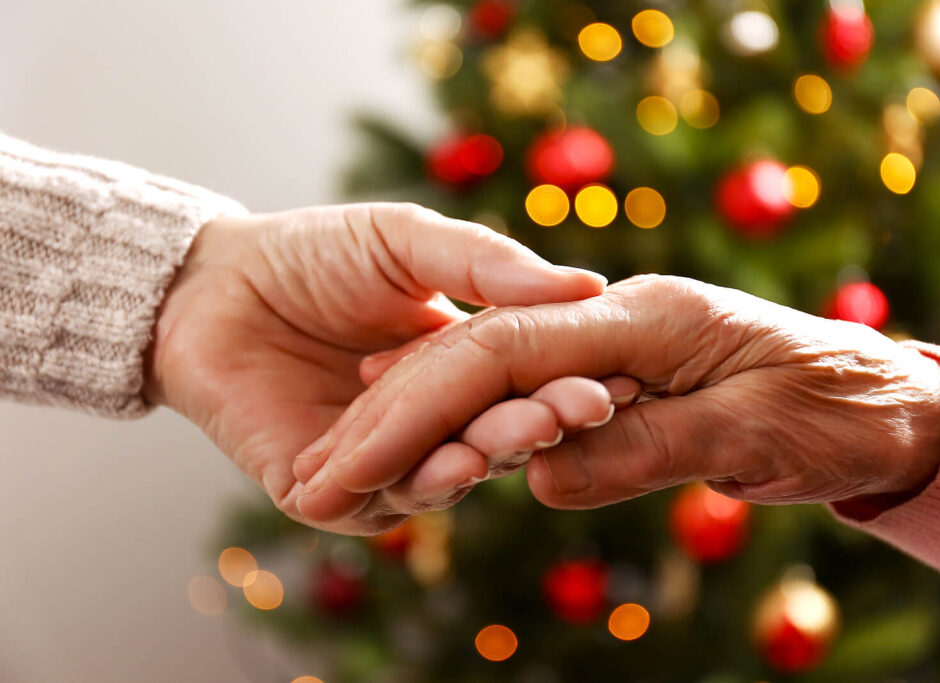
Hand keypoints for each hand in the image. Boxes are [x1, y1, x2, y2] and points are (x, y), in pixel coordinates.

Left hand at [144, 203, 610, 533]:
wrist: (208, 283)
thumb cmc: (312, 254)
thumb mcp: (410, 241)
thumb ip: (488, 264)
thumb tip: (589, 286)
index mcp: (453, 370)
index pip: (518, 389)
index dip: (561, 383)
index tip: (609, 372)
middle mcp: (422, 424)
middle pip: (491, 438)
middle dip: (536, 423)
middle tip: (582, 407)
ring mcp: (374, 461)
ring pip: (443, 476)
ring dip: (488, 456)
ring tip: (525, 432)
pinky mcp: (320, 491)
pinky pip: (375, 501)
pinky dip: (415, 485)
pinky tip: (452, 463)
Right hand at [316, 275, 939, 512]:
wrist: (883, 399)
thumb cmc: (836, 408)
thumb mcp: (756, 431)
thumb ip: (648, 444)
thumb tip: (548, 475)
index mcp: (642, 317)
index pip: (501, 354)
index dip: (422, 408)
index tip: (351, 462)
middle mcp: (613, 322)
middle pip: (480, 359)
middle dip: (397, 416)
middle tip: (318, 472)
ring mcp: (612, 346)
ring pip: (491, 376)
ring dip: (418, 421)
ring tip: (345, 462)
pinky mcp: (617, 377)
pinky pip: (525, 397)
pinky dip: (470, 424)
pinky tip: (425, 442)